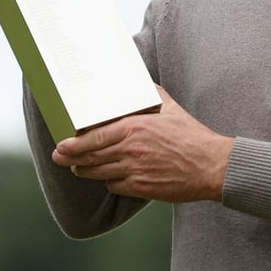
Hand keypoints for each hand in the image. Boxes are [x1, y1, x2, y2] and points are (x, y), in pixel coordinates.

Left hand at [53, 86, 234, 202]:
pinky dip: (111, 182)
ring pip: (99, 173)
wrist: (211, 165)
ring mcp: (135, 171)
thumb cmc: (191, 134)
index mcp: (134, 128)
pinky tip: (111, 176)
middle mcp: (131, 150)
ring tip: (79, 168)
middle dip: (71, 159)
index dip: (73, 144)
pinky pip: (115, 186)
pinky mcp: (142, 188)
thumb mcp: (170, 106)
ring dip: (86, 171)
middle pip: (90, 157)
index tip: (61, 145)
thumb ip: (151, 94)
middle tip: (60, 157)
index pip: (94, 137)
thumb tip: (139, 83)